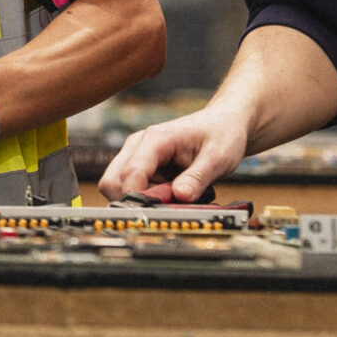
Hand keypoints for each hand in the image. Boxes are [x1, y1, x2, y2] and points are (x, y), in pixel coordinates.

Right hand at [96, 102, 251, 203]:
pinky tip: (172, 193)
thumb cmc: (220, 134)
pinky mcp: (141, 167)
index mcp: (154, 139)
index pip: (130, 174)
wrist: (223, 124)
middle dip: (136, 201)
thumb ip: (197, 178)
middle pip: (113, 182)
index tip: (160, 212)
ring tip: (175, 196)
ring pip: (120, 189)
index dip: (140, 199)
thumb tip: (180, 197)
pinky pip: (133, 189)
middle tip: (168, 204)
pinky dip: (150, 199)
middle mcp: (138, 146)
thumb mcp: (217, 158)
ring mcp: (137, 156)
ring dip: (145, 200)